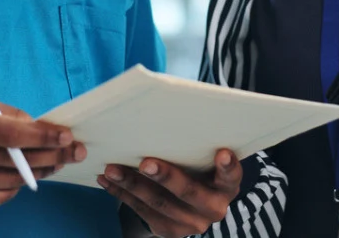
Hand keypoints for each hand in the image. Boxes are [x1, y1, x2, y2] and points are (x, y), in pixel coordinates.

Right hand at [0, 99, 84, 214]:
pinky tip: (25, 176)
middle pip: (17, 159)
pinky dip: (17, 187)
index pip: (10, 132)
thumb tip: (37, 126)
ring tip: (56, 162)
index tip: (64, 135)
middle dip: (52, 155)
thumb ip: (3, 113)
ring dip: (40, 171)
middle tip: (74, 150)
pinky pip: (0, 197)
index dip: (41, 135)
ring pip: (13, 180)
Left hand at [97, 149, 241, 237]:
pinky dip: (122, 195)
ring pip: (159, 203)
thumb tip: (173, 112)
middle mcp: (213, 208)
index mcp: (227, 186)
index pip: (231, 175)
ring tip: (112, 169)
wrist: (194, 204)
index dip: (227, 166)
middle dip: (165, 177)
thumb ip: (196, 146)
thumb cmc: (197, 167)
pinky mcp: (170, 231)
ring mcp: (192, 223)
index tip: (222, 153)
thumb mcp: (204, 159)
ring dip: (132, 185)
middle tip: (145, 163)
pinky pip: (142, 212)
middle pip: (188, 192)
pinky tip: (107, 181)